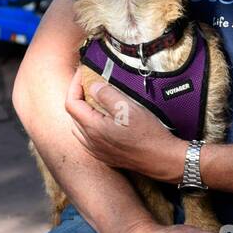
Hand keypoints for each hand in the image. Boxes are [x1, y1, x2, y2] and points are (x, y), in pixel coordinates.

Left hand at [66, 71, 184, 179]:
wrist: (161, 159)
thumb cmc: (148, 135)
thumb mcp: (129, 108)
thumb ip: (107, 95)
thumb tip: (93, 86)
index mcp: (93, 128)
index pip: (71, 103)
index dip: (75, 84)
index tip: (83, 73)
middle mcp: (90, 142)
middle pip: (73, 115)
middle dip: (78, 96)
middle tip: (89, 83)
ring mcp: (97, 151)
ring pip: (79, 128)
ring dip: (83, 112)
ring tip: (95, 100)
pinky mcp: (105, 157)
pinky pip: (88, 139)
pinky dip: (89, 126)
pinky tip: (102, 121)